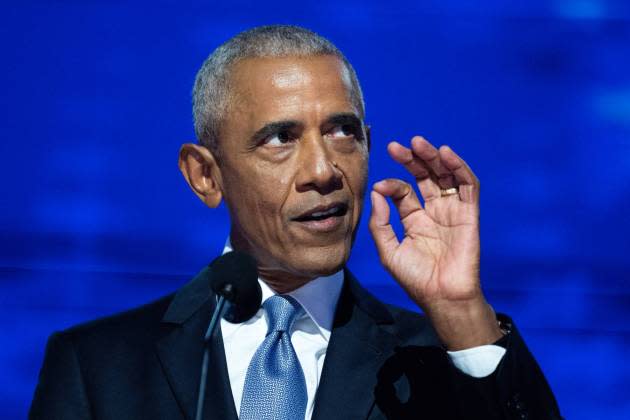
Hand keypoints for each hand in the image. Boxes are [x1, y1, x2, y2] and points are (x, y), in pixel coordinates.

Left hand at [369, 136, 501, 349]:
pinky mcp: (469, 214)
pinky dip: (459, 168)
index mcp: (414, 220)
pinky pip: (467, 186)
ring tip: (418, 143)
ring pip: (445, 176)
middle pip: (425, 177)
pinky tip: (445, 154)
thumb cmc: (416, 279)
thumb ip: (381, 222)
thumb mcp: (389, 251)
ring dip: (434, 157)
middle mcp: (434, 212)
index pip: (403, 192)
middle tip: (396, 147)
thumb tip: (377, 192)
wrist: (442, 297)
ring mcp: (452, 212)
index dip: (392, 184)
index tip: (380, 185)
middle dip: (412, 160)